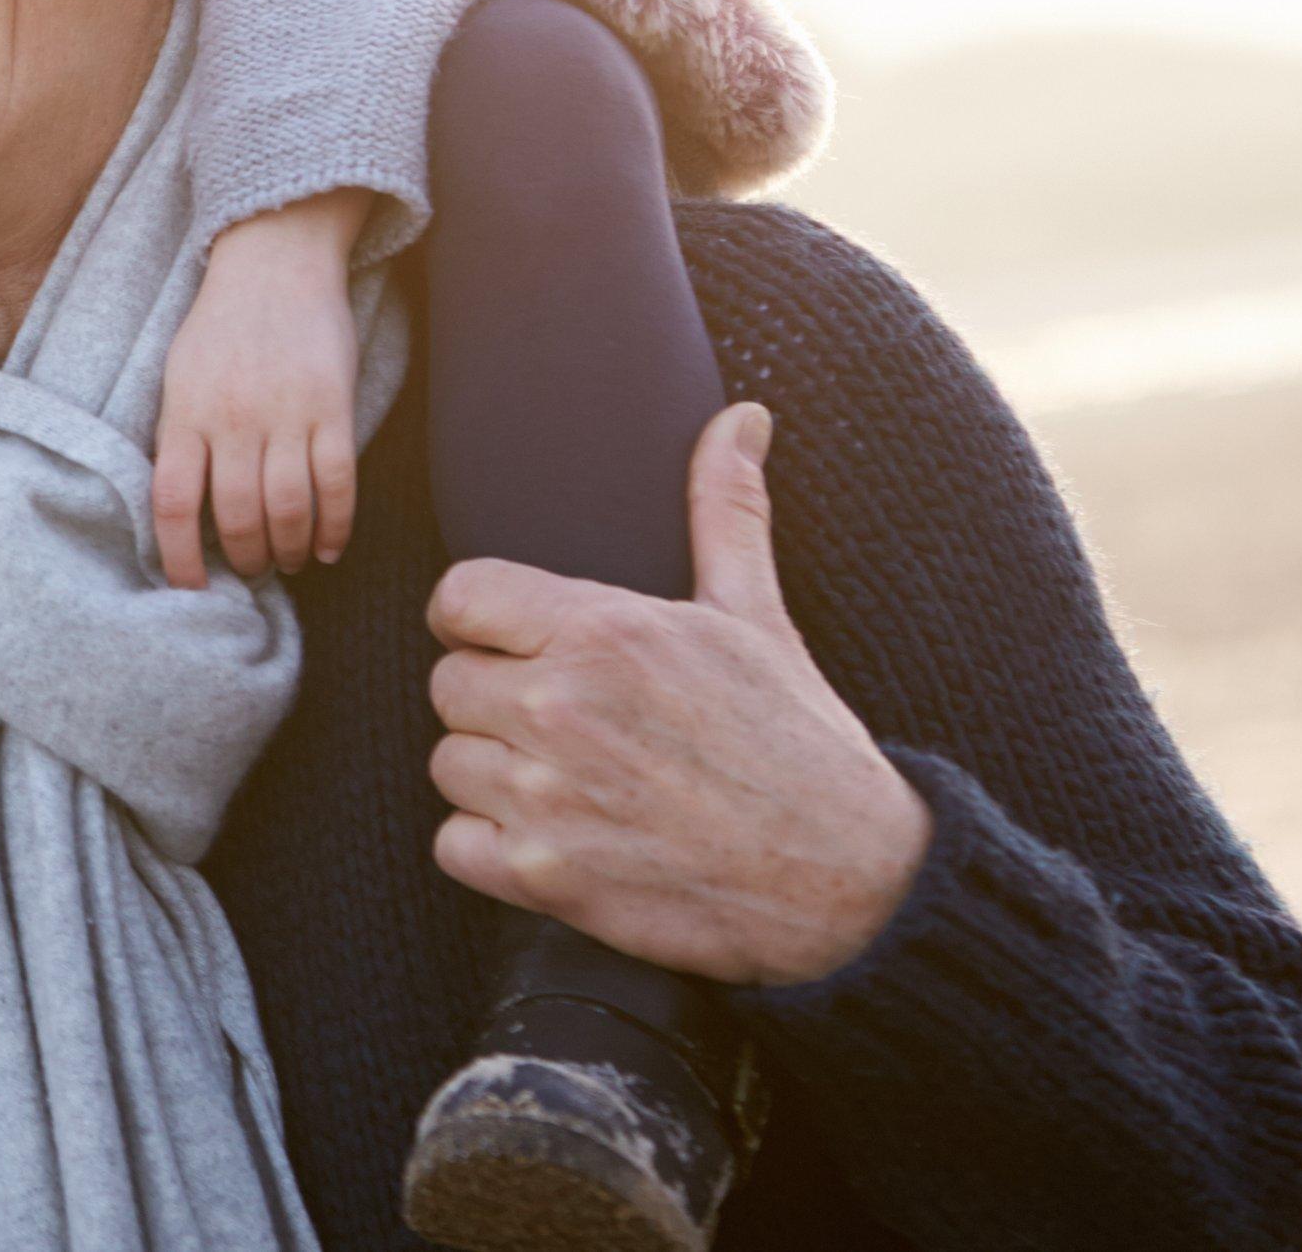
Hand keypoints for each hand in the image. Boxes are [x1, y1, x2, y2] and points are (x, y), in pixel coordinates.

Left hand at [154, 190, 368, 585]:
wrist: (274, 262)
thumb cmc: (220, 325)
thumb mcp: (178, 375)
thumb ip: (179, 434)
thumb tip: (180, 507)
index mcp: (185, 413)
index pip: (172, 503)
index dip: (179, 557)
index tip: (190, 587)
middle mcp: (232, 419)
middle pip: (236, 515)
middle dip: (245, 558)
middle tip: (251, 571)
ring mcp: (285, 413)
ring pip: (288, 508)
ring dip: (290, 549)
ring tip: (288, 562)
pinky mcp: (332, 406)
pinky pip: (337, 483)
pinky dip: (336, 526)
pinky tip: (329, 548)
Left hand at [425, 402, 935, 985]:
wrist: (854, 885)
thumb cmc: (802, 743)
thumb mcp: (759, 616)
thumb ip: (725, 509)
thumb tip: (742, 416)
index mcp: (603, 632)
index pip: (458, 597)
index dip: (483, 621)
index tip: (522, 645)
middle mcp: (562, 708)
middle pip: (447, 683)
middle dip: (496, 700)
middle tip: (565, 722)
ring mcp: (547, 797)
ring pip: (448, 764)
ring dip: (493, 774)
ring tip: (570, 779)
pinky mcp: (544, 878)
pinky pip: (453, 845)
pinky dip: (489, 848)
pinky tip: (555, 837)